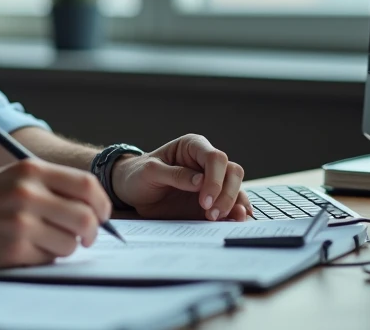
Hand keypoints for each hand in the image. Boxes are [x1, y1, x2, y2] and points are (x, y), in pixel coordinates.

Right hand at [0, 158, 111, 267]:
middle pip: (86, 217)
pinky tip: (25, 248)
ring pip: (71, 242)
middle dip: (92, 231)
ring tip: (44, 240)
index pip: (87, 185)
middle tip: (86, 237)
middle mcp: (27, 193)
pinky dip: (45, 257)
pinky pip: (50, 258)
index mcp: (29, 170)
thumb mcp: (12, 178)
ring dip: (65, 246)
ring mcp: (21, 222)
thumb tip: (95, 209)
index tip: (101, 215)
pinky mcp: (14, 248)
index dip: (102, 204)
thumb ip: (51, 187)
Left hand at [109, 134, 252, 221]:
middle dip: (226, 194)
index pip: (215, 158)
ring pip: (236, 188)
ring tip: (222, 220)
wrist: (132, 191)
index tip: (204, 201)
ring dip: (233, 205)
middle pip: (233, 172)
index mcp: (192, 147)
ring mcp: (211, 181)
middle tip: (211, 214)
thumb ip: (175, 174)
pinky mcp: (212, 200)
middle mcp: (206, 162)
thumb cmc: (139, 174)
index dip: (215, 179)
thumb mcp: (150, 172)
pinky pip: (231, 204)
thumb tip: (201, 181)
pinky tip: (234, 221)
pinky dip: (235, 213)